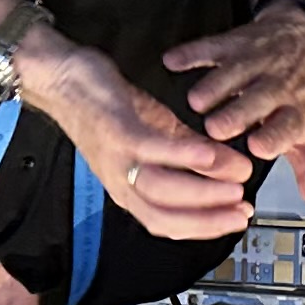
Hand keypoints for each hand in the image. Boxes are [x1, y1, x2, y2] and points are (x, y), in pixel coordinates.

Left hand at [20, 29, 256, 240]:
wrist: (62, 77)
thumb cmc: (106, 106)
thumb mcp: (157, 132)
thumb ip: (191, 153)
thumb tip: (231, 166)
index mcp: (130, 186)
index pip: (168, 222)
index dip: (205, 227)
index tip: (239, 220)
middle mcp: (120, 181)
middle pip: (164, 217)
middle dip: (208, 219)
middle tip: (242, 210)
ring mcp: (117, 158)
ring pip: (160, 190)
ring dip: (202, 191)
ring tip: (235, 184)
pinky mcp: (116, 132)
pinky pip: (151, 150)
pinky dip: (183, 155)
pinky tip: (210, 153)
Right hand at [165, 5, 304, 219]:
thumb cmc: (303, 96)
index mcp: (296, 113)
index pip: (288, 125)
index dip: (274, 136)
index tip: (257, 147)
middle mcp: (277, 86)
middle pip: (259, 99)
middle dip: (237, 113)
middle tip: (216, 130)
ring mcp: (255, 63)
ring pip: (234, 72)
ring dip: (214, 86)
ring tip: (196, 103)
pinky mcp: (234, 44)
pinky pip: (212, 47)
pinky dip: (191, 53)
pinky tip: (173, 62)